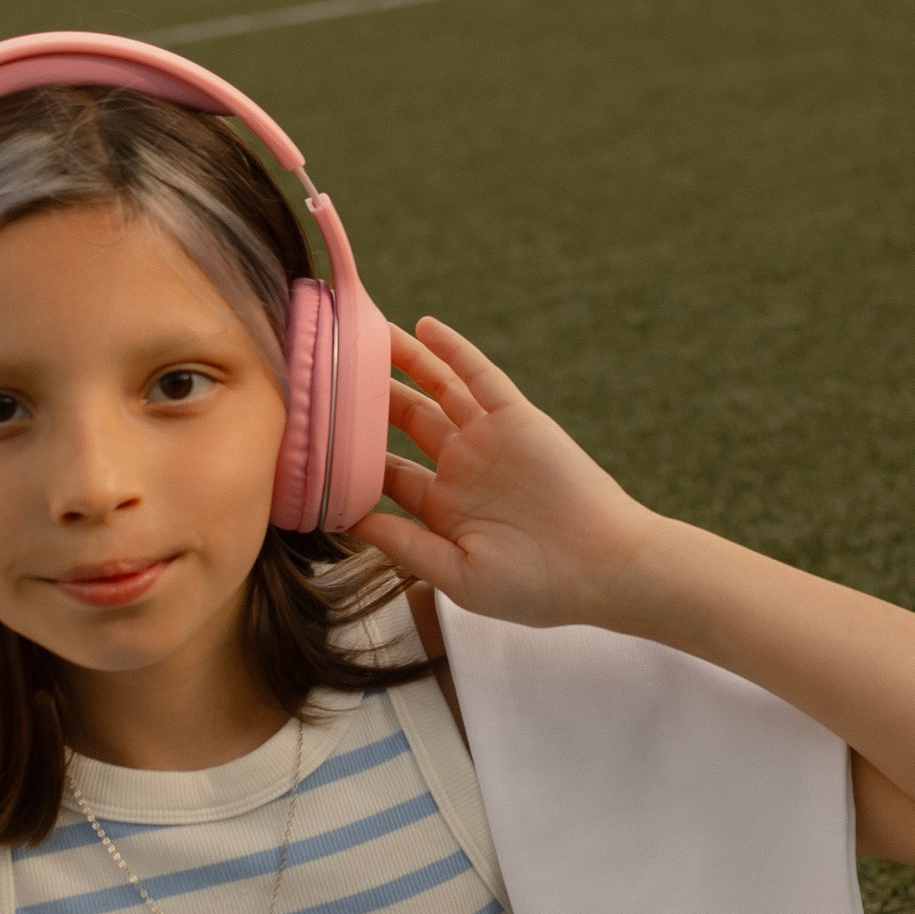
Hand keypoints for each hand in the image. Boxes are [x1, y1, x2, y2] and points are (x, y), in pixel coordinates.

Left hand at [354, 322, 659, 630]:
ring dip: (402, 361)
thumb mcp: (458, 575)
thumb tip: (346, 520)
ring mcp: (490, 439)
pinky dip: (453, 350)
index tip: (307, 436)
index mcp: (444, 509)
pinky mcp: (518, 418)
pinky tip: (424, 326)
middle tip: (325, 369)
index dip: (348, 455)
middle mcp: (462, 467)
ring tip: (362, 333)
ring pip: (436, 389)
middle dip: (365, 397)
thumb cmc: (536, 587)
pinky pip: (480, 376)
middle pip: (403, 421)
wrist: (607, 568)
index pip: (384, 473)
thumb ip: (405, 545)